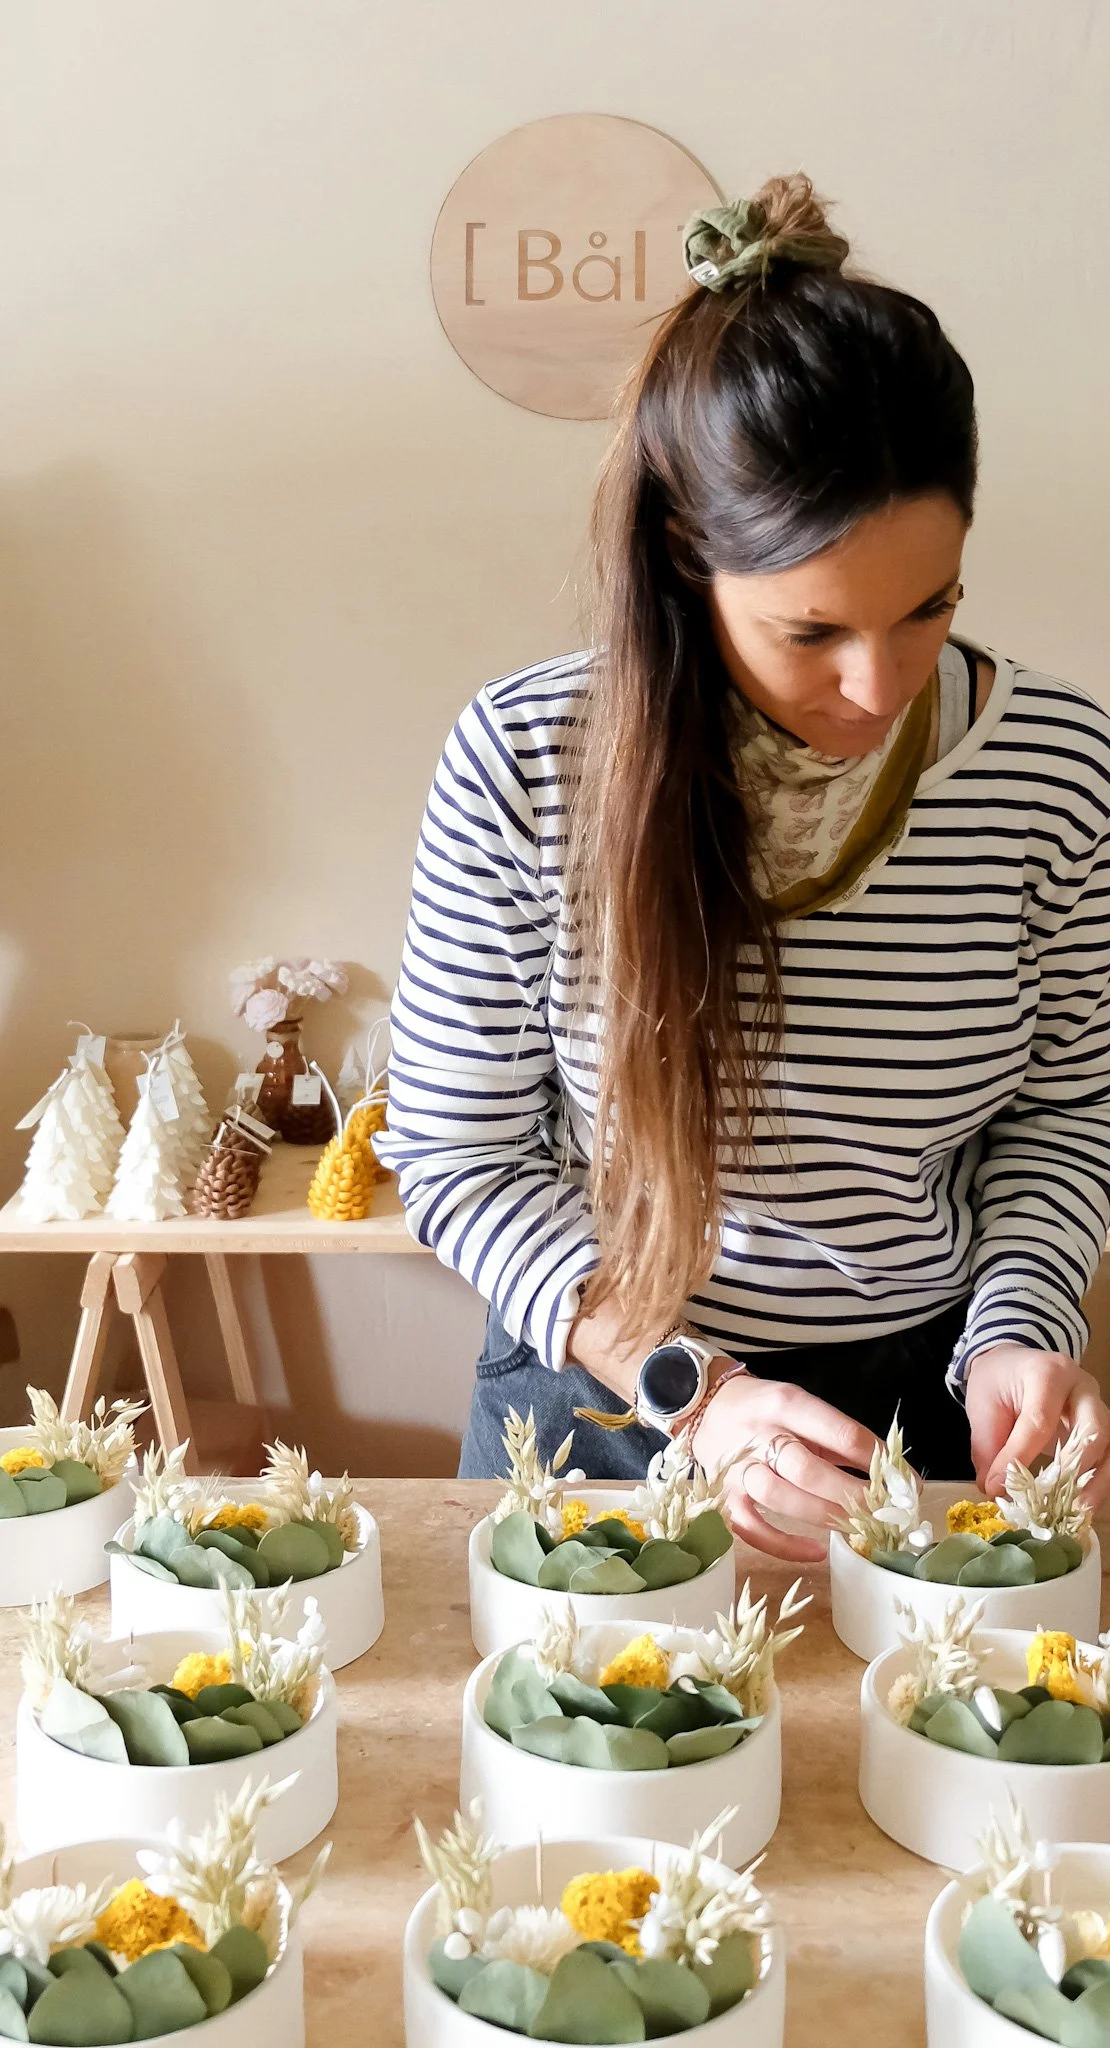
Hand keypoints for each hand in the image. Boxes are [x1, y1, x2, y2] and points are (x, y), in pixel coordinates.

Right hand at [691, 1370, 880, 1563]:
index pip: (837, 1431)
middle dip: (852, 1494)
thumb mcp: (803, 1408)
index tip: (903, 1481)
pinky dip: (784, 1544)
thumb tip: (893, 1474)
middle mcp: (760, 1434)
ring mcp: (739, 1468)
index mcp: (786, 1404)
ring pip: (778, 1495)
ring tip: (855, 1527)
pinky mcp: (726, 1497)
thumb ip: (840, 1438)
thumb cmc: (767, 1410)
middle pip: (807, 1468)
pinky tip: (816, 1551)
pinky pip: (752, 1527)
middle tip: (884, 1511)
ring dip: (823, 1515)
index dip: (875, 1459)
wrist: (705, 1407)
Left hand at [964, 1342, 1109, 1505]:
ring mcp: (1097, 1406)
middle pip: (1092, 1429)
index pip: (1040, 1420)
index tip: (999, 1487)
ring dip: (1096, 1481)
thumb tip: (994, 1490)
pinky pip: (1107, 1455)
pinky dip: (1097, 1482)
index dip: (1020, 1457)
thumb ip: (988, 1448)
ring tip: (1077, 1511)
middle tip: (1055, 1501)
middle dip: (1075, 1469)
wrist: (1012, 1365)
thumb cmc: (998, 1383)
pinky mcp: (1100, 1426)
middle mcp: (1081, 1387)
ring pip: (1108, 1445)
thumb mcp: (983, 1407)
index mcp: (1048, 1373)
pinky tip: (1081, 1504)